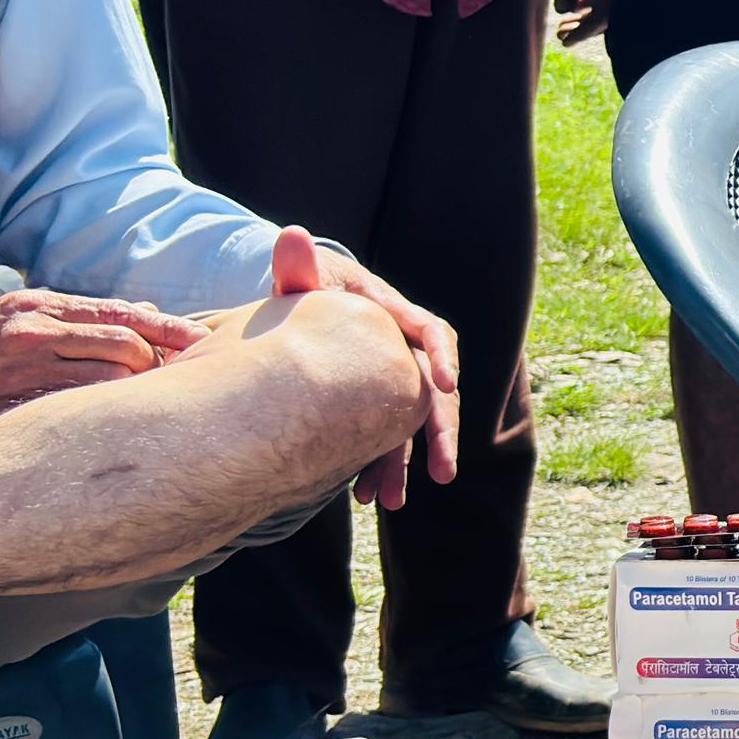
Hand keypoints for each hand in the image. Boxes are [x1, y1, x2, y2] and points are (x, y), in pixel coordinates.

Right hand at [0, 290, 206, 455]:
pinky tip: (114, 421)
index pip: (124, 312)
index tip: (203, 342)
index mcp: (44, 305)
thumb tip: (149, 311)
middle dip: (156, 364)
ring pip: (112, 375)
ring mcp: (26, 363)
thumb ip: (84, 318)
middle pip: (128, 342)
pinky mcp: (18, 398)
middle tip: (167, 382)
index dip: (169, 328)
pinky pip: (82, 405)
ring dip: (136, 391)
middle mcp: (37, 327)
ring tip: (140, 405)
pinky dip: (106, 411)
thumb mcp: (26, 322)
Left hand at [271, 226, 460, 507]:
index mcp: (395, 316)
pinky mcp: (376, 407)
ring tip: (393, 503)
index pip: (432, 332)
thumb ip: (296, 266)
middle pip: (433, 392)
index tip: (446, 387)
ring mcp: (393, 382)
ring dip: (408, 464)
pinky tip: (367, 497)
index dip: (440, 359)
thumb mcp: (298, 279)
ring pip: (410, 424)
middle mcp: (402, 351)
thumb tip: (292, 234)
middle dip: (439, 434)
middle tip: (442, 472)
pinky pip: (387, 438)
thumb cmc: (298, 292)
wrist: (293, 316)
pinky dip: (381, 467)